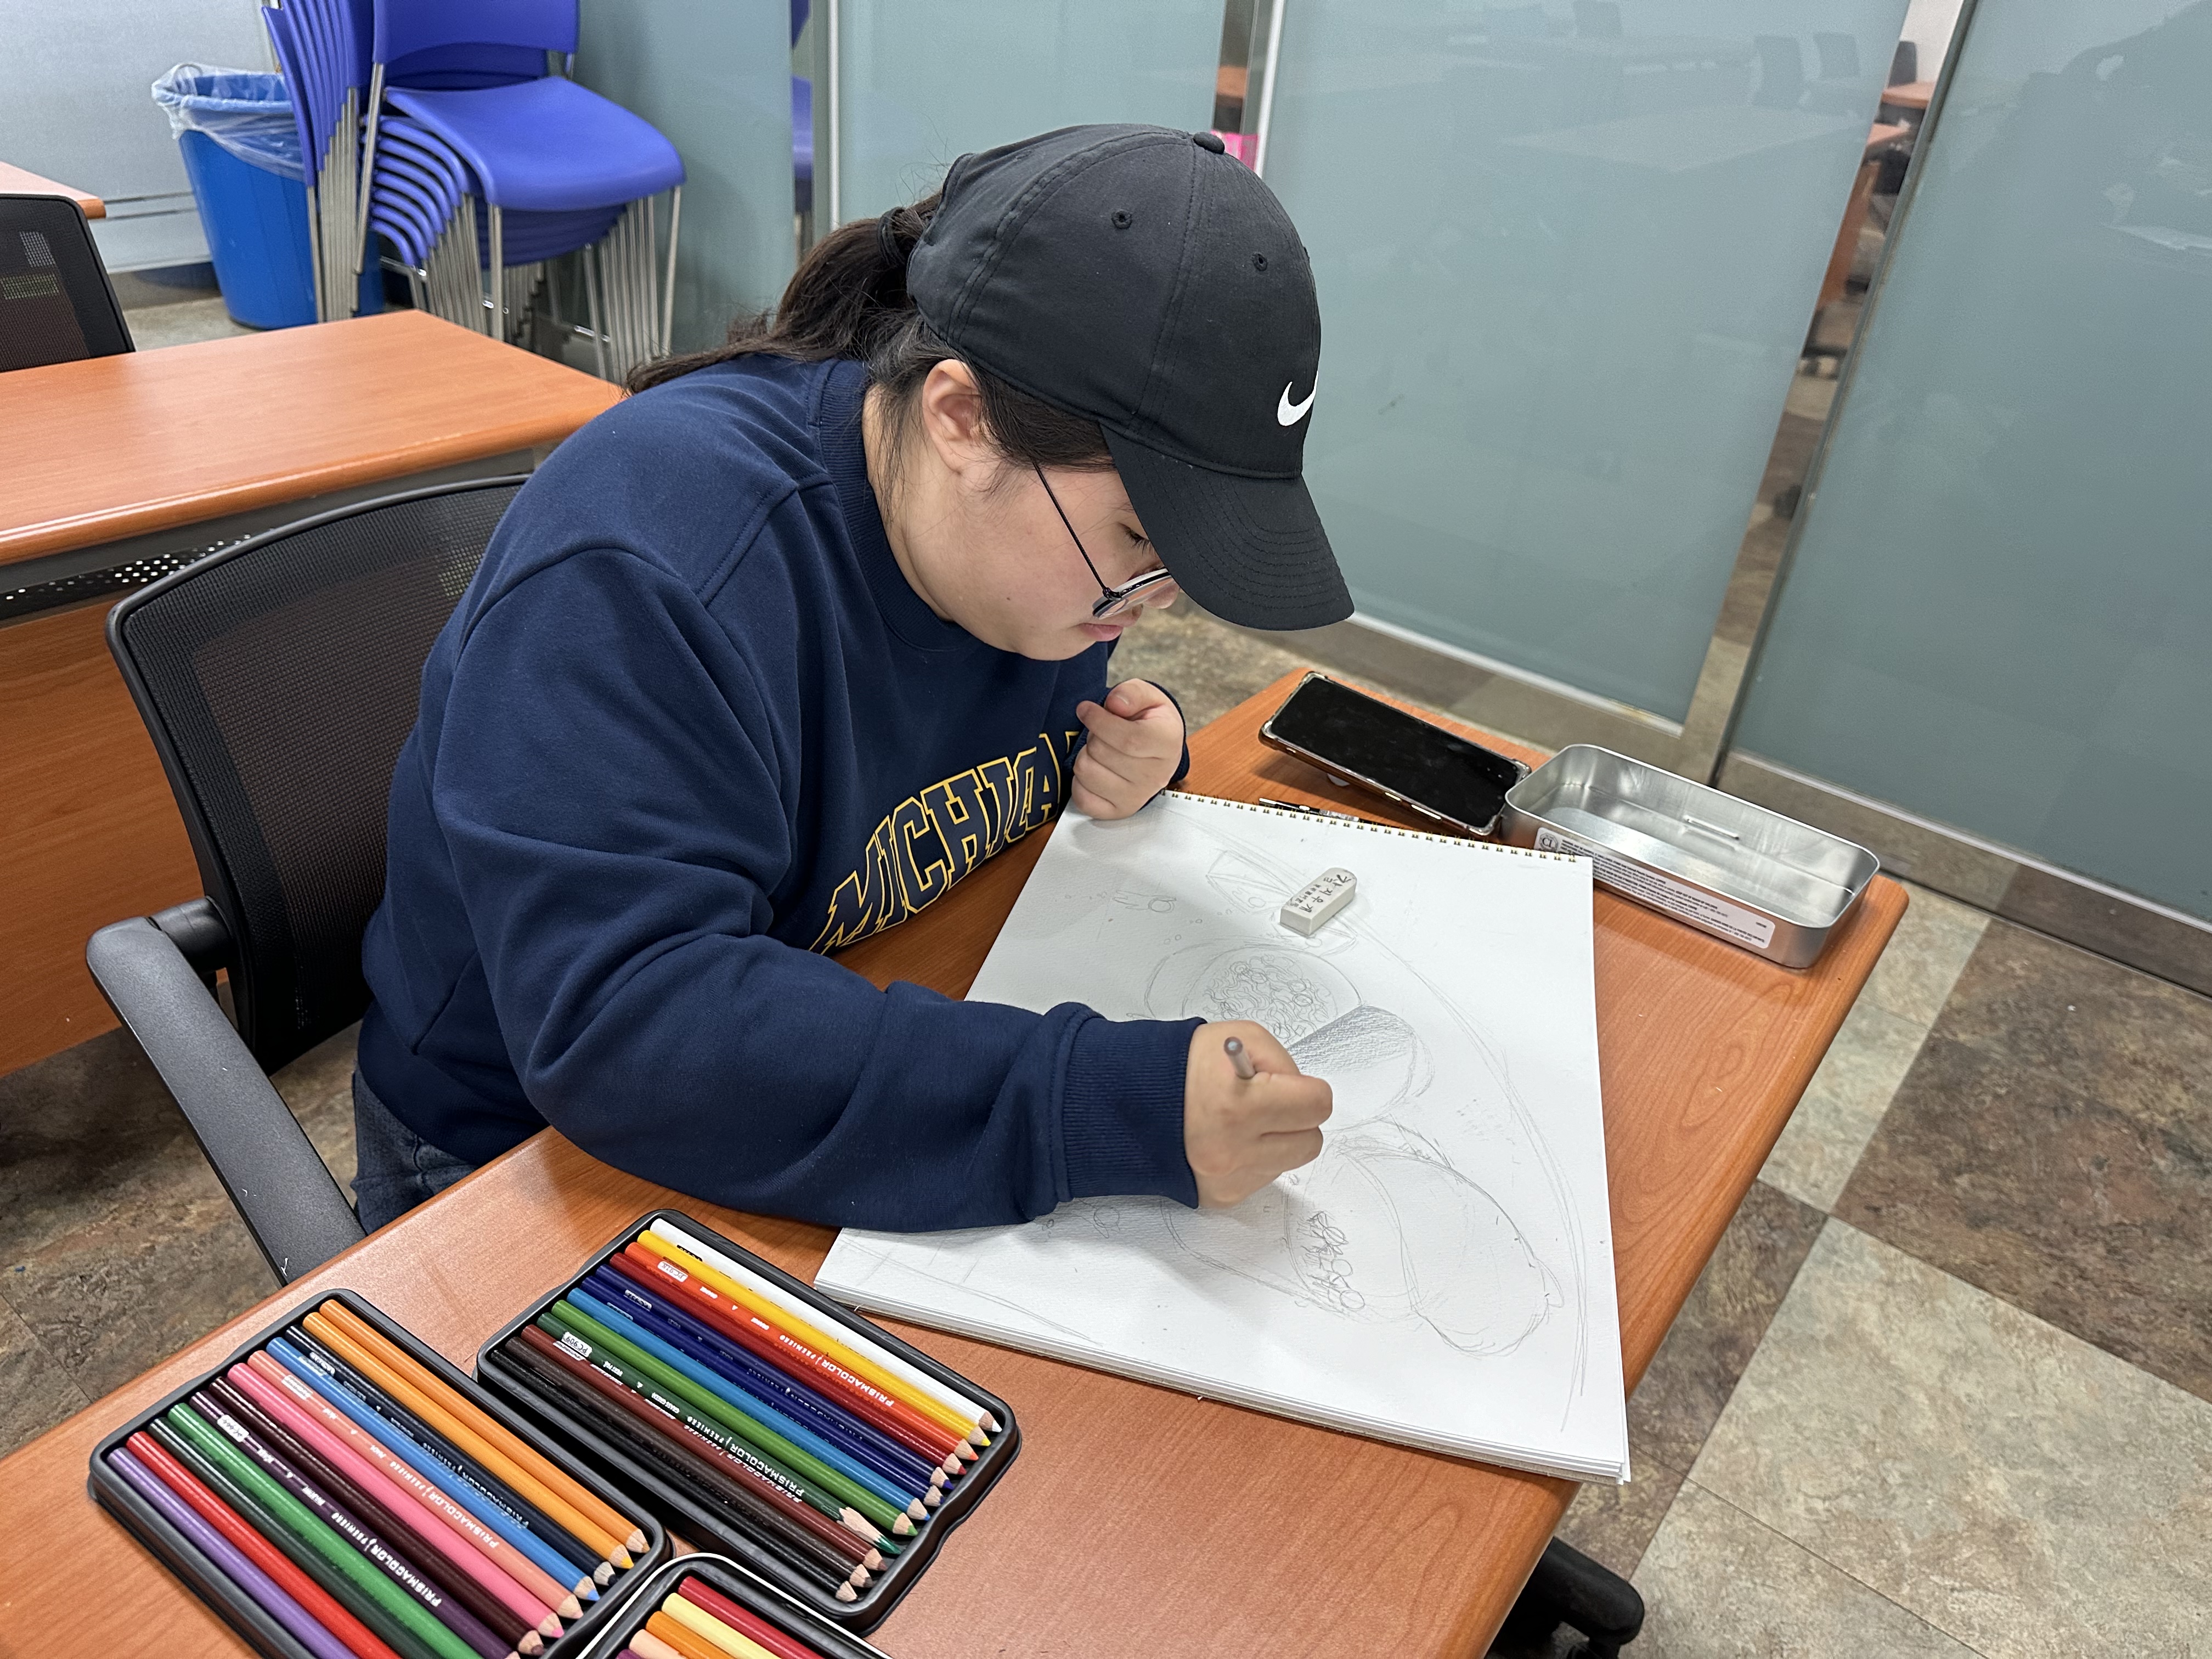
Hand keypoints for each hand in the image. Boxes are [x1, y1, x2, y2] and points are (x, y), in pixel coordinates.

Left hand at [1071, 679, 1183, 820]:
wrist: (1158, 750)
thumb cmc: (1150, 722)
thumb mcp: (1148, 697)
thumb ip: (1132, 693)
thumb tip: (1115, 705)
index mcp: (1167, 743)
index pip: (1127, 738)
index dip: (1098, 721)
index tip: (1085, 709)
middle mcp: (1155, 776)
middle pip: (1102, 752)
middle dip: (1092, 735)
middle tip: (1102, 732)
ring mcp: (1137, 797)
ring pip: (1086, 772)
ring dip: (1085, 755)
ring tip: (1100, 751)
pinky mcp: (1119, 811)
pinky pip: (1082, 798)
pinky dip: (1080, 781)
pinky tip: (1095, 769)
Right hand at [1183, 1021, 1332, 1207]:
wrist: (1128, 1102)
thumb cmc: (1180, 1068)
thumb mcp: (1238, 1038)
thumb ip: (1282, 1063)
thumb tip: (1302, 1089)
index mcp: (1239, 1105)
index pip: (1316, 1106)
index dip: (1307, 1090)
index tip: (1292, 1086)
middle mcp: (1233, 1150)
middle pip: (1310, 1142)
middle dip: (1297, 1120)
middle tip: (1270, 1104)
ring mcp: (1228, 1178)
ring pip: (1287, 1162)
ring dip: (1274, 1141)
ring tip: (1241, 1120)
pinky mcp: (1221, 1196)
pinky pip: (1262, 1178)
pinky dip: (1253, 1158)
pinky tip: (1228, 1139)